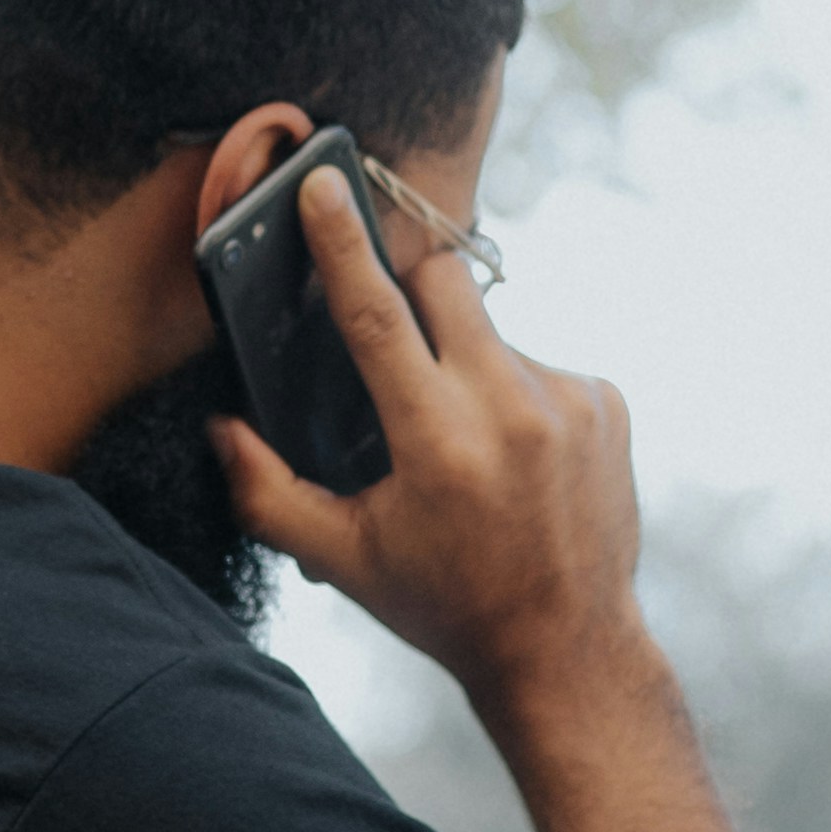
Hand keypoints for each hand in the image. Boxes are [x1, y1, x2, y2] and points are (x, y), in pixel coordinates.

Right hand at [213, 161, 644, 723]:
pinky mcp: (606, 401)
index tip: (322, 183)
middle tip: (401, 356)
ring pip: (490, 328)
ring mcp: (567, 401)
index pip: (376, 315)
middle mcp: (508, 409)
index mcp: (437, 442)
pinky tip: (516, 459)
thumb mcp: (344, 560)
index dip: (341, 244)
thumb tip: (223, 428)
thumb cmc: (445, 604)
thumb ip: (269, 492)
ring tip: (470, 448)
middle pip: (442, 282)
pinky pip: (539, 360)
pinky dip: (515, 392)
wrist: (568, 648)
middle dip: (411, 294)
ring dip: (464, 363)